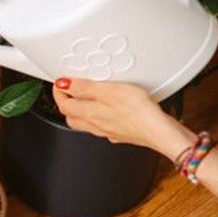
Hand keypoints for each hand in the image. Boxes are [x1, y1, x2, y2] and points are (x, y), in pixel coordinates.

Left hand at [52, 77, 194, 154]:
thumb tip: (64, 85)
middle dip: (66, 102)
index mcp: (89, 114)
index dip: (58, 92)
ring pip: (84, 123)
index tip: (59, 83)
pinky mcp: (119, 133)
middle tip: (67, 90)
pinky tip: (106, 110)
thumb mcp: (109, 91)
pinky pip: (100, 126)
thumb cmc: (139, 112)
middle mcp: (95, 125)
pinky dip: (96, 117)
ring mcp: (107, 131)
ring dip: (79, 111)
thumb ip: (84, 88)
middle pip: (71, 116)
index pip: (64, 104)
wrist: (159, 131)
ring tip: (83, 98)